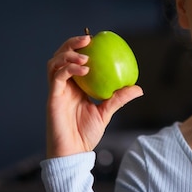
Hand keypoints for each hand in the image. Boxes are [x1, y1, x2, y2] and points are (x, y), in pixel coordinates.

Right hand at [46, 34, 142, 157]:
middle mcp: (63, 85)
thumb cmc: (86, 134)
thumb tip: (138, 88)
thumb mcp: (106, 112)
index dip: (80, 47)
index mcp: (74, 86)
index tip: (95, 39)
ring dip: (68, 53)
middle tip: (88, 38)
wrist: (74, 152)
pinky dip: (69, 68)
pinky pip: (57, 77)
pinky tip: (84, 67)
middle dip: (71, 43)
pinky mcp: (52, 97)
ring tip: (85, 53)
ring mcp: (56, 91)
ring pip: (54, 62)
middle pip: (60, 56)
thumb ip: (118, 98)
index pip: (73, 60)